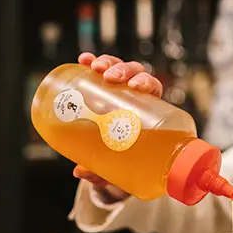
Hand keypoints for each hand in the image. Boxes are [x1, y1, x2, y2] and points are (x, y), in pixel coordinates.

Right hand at [72, 52, 163, 197]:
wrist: (119, 152)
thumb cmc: (127, 157)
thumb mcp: (120, 164)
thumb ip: (104, 168)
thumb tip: (80, 171)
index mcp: (150, 107)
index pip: (152, 87)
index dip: (146, 82)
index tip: (135, 87)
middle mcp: (137, 92)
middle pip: (135, 72)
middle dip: (123, 70)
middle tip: (110, 78)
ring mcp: (120, 85)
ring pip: (118, 66)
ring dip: (108, 62)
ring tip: (94, 67)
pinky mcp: (103, 84)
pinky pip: (99, 69)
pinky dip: (91, 62)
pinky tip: (83, 60)